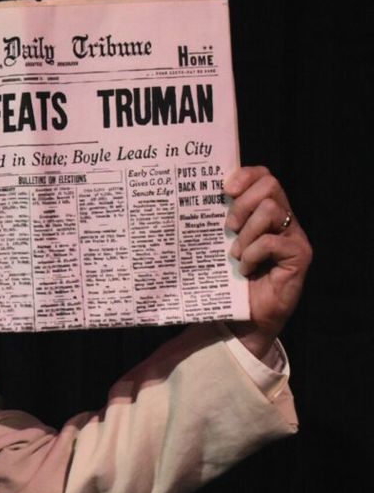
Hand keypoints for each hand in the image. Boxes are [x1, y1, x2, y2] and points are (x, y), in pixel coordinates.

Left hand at [223, 166, 311, 358]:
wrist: (242, 318)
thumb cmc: (229, 280)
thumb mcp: (220, 245)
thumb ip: (217, 221)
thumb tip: (192, 195)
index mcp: (264, 211)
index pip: (264, 176)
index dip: (246, 175)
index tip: (224, 189)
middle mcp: (283, 219)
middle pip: (270, 185)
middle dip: (242, 203)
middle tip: (228, 227)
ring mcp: (293, 236)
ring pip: (271, 210)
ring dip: (246, 233)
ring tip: (235, 254)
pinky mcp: (299, 255)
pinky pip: (272, 241)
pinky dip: (252, 254)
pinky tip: (245, 269)